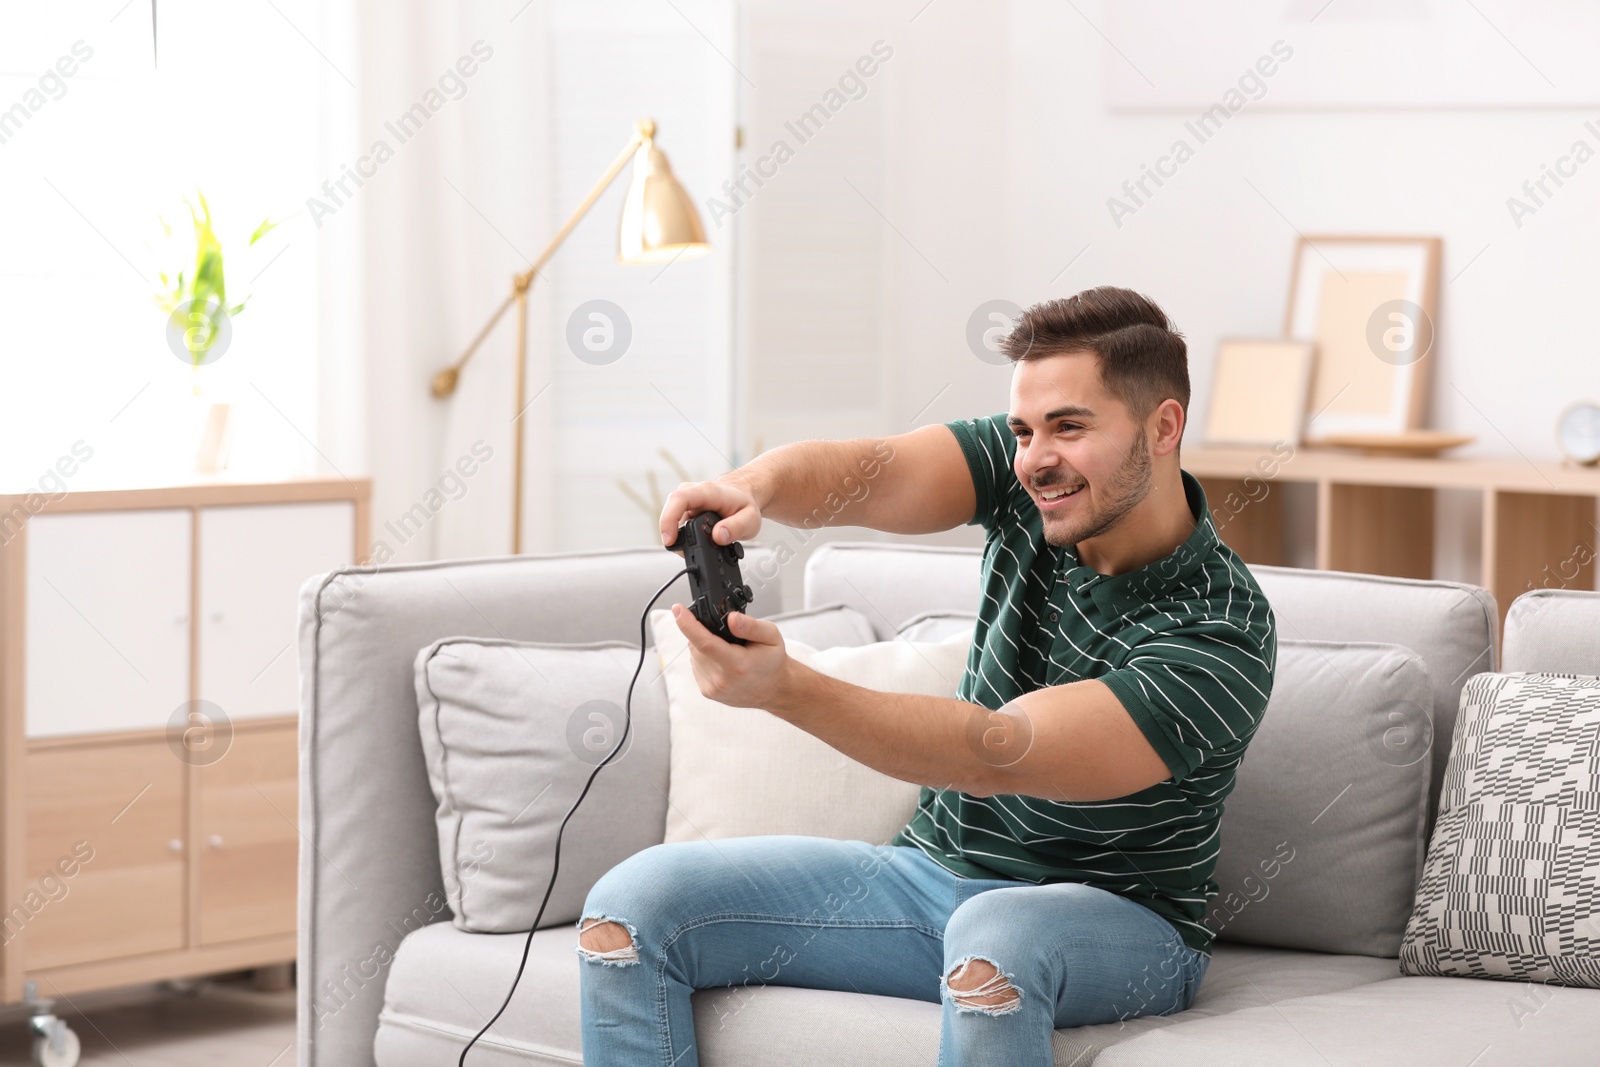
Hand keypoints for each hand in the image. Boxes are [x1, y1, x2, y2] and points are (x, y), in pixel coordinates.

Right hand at [659, 476, 761, 547]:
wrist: (743, 495)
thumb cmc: (744, 504)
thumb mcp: (750, 519)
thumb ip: (736, 528)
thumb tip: (717, 536)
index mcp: (708, 492)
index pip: (679, 499)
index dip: (668, 519)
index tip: (669, 540)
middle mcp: (693, 493)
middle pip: (672, 513)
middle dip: (678, 538)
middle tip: (694, 552)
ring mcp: (688, 502)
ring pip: (675, 522)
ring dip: (684, 539)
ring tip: (705, 545)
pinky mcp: (686, 510)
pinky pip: (679, 524)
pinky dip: (687, 537)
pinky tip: (700, 541)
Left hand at [672, 603, 789, 708]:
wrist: (773, 690)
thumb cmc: (771, 662)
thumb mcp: (771, 636)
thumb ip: (751, 625)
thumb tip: (731, 618)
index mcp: (738, 665)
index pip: (705, 643)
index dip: (687, 624)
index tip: (678, 609)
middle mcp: (722, 679)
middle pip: (697, 645)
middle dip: (703, 632)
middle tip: (724, 633)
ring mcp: (713, 688)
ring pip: (694, 655)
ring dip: (702, 645)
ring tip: (726, 648)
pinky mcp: (707, 691)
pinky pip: (696, 665)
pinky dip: (703, 657)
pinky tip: (721, 659)